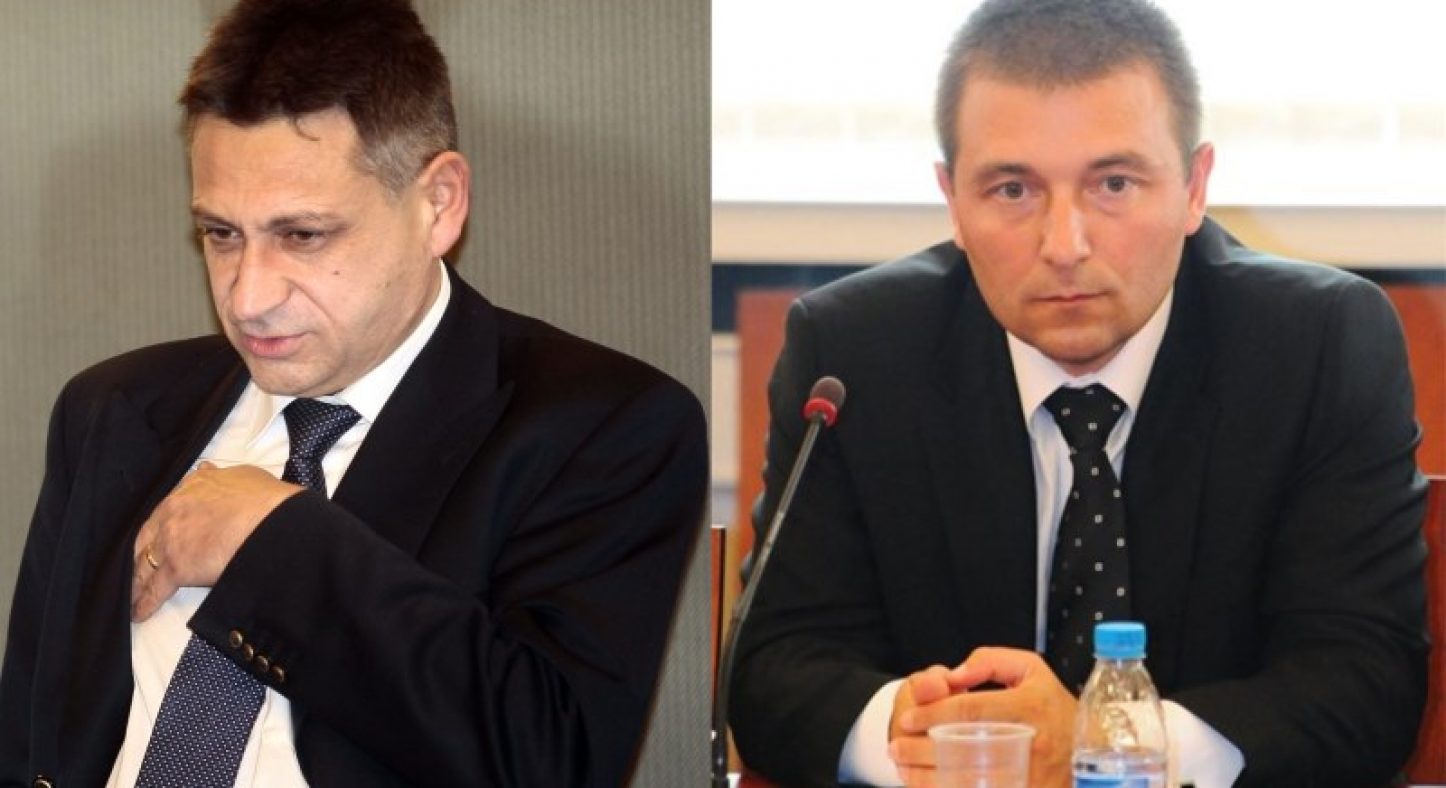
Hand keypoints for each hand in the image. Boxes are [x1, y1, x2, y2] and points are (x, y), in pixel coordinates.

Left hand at [131, 462, 301, 621]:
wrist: (270, 522)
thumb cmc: (267, 500)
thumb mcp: (244, 475)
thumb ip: (222, 475)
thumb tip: (210, 470)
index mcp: (191, 487)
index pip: (168, 507)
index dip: (162, 523)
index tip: (158, 532)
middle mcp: (173, 512)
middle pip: (146, 537)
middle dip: (139, 553)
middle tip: (133, 567)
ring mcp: (171, 540)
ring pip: (143, 563)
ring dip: (135, 580)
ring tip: (130, 593)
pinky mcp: (176, 568)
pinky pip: (155, 589)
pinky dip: (145, 602)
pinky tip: (139, 613)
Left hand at [891, 647, 1074, 787]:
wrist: (1095, 747)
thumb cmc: (1054, 705)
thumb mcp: (1031, 669)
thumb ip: (991, 661)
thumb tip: (955, 674)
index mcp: (1029, 706)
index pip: (970, 710)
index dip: (933, 713)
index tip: (907, 717)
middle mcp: (1030, 742)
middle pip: (964, 747)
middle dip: (922, 748)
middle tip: (896, 744)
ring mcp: (1030, 775)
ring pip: (970, 780)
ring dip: (930, 777)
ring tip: (903, 767)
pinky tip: (930, 786)